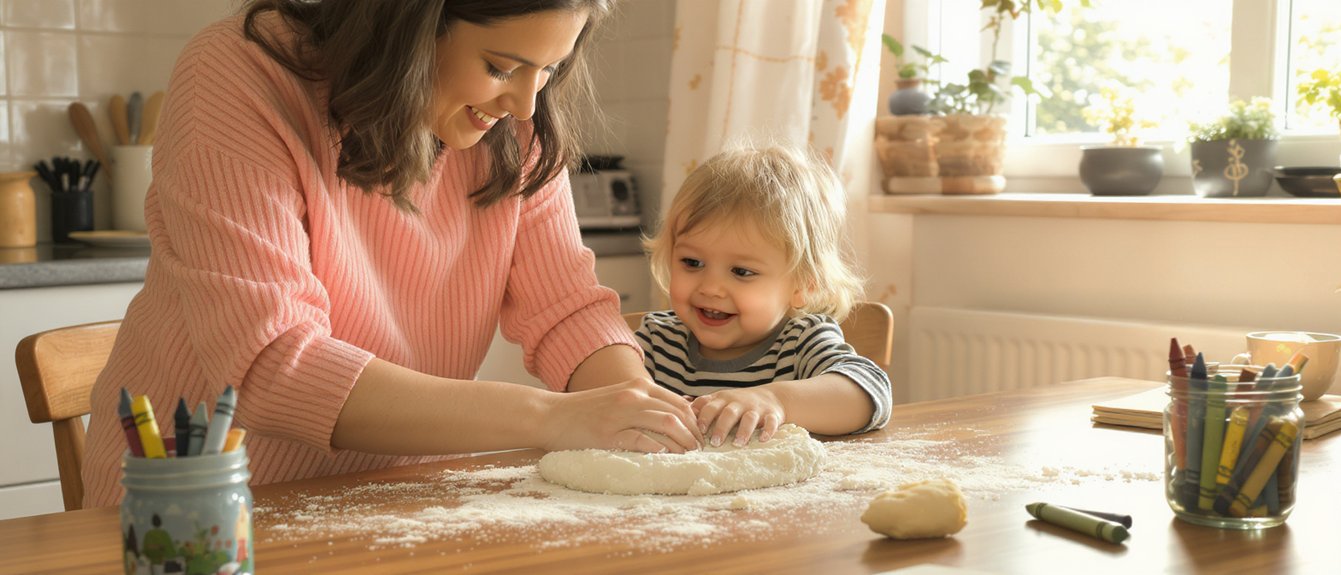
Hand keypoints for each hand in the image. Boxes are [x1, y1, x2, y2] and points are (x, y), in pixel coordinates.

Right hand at [544, 377, 701, 453]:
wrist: (552, 415)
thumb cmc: (587, 410)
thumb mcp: (619, 397)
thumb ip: (644, 402)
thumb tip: (675, 415)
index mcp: (638, 387)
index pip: (679, 402)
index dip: (695, 420)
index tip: (699, 436)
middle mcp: (633, 396)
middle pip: (677, 413)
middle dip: (693, 433)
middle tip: (699, 449)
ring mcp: (621, 415)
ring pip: (666, 424)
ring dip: (682, 442)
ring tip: (688, 455)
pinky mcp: (609, 434)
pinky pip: (642, 440)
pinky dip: (658, 449)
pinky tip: (665, 456)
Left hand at [691, 387, 783, 447]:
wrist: (772, 397)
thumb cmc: (738, 403)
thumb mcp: (720, 400)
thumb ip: (701, 407)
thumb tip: (675, 414)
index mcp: (723, 399)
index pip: (710, 406)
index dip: (704, 417)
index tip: (699, 431)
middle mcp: (739, 403)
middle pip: (729, 413)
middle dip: (721, 427)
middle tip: (714, 443)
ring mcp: (756, 409)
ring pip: (750, 417)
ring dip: (744, 430)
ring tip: (737, 444)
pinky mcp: (772, 415)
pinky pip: (771, 422)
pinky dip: (768, 430)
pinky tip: (763, 439)